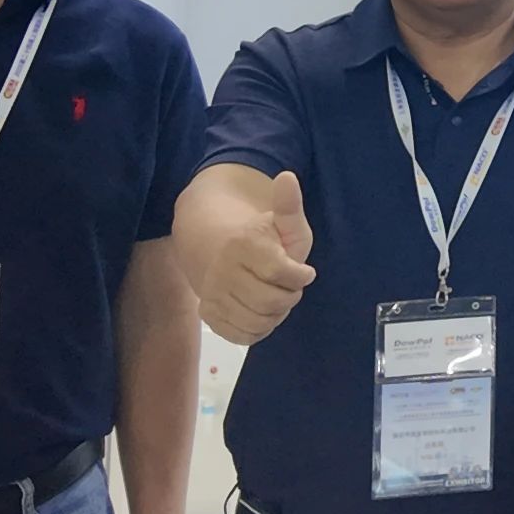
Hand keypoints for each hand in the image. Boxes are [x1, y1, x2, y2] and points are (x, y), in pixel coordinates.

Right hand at [196, 171, 316, 345]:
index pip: (281, 273)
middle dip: (289, 298)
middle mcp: (222, 270)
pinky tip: (260, 311)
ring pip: (258, 322)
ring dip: (276, 315)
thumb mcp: (283, 222)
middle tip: (288, 287)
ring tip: (275, 297)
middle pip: (271, 302)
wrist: (219, 250)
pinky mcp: (209, 315)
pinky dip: (259, 329)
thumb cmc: (264, 240)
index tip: (304, 272)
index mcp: (243, 244)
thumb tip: (287, 177)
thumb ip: (289, 205)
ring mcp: (212, 294)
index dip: (300, 277)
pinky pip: (244, 336)